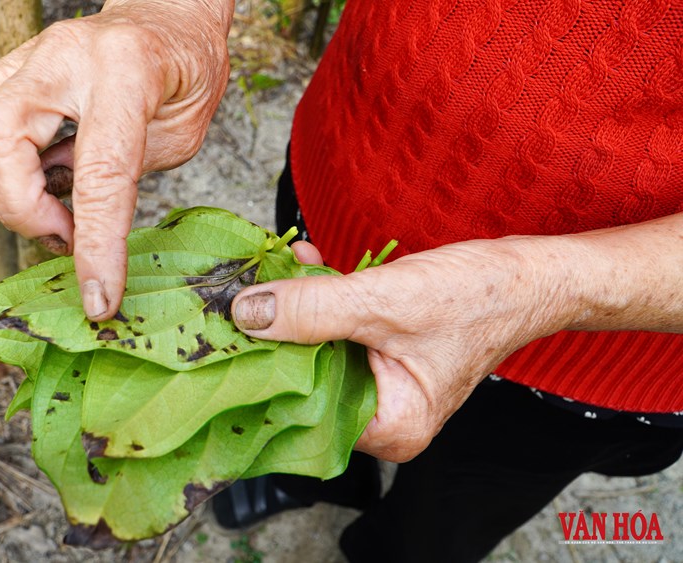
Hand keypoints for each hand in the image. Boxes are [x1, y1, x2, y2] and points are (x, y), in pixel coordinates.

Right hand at [0, 1, 232, 319]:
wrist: (166, 19)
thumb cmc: (183, 72)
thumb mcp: (181, 135)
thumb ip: (125, 183)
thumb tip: (76, 234)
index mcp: (126, 70)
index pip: (99, 170)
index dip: (95, 243)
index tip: (98, 297)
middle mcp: (63, 53)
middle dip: (21, 210)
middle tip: (65, 237)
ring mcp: (26, 54)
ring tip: (41, 212)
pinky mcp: (4, 67)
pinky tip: (17, 181)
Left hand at [231, 239, 571, 461]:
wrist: (529, 274)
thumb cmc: (478, 297)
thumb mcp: (383, 301)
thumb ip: (312, 309)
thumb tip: (247, 313)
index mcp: (390, 428)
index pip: (305, 408)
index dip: (269, 367)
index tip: (233, 330)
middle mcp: (382, 416)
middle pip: (306, 378)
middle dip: (278, 332)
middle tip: (245, 293)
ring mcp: (381, 385)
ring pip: (316, 349)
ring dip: (296, 308)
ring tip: (273, 271)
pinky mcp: (380, 354)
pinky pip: (336, 330)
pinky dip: (320, 299)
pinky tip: (305, 264)